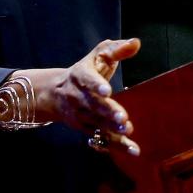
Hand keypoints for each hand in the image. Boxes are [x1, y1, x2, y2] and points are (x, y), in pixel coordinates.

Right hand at [31, 38, 141, 155]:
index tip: (107, 90)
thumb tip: (136, 43)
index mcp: (81, 75)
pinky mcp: (86, 129)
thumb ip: (117, 49)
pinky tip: (133, 149)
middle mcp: (78, 97)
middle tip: (123, 118)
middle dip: (107, 112)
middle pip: (93, 105)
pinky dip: (117, 145)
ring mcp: (81, 115)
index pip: (88, 80)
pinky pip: (102, 138)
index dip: (96, 85)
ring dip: (112, 129)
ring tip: (127, 131)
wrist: (56, 93)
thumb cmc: (86, 69)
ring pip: (96, 124)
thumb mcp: (98, 54)